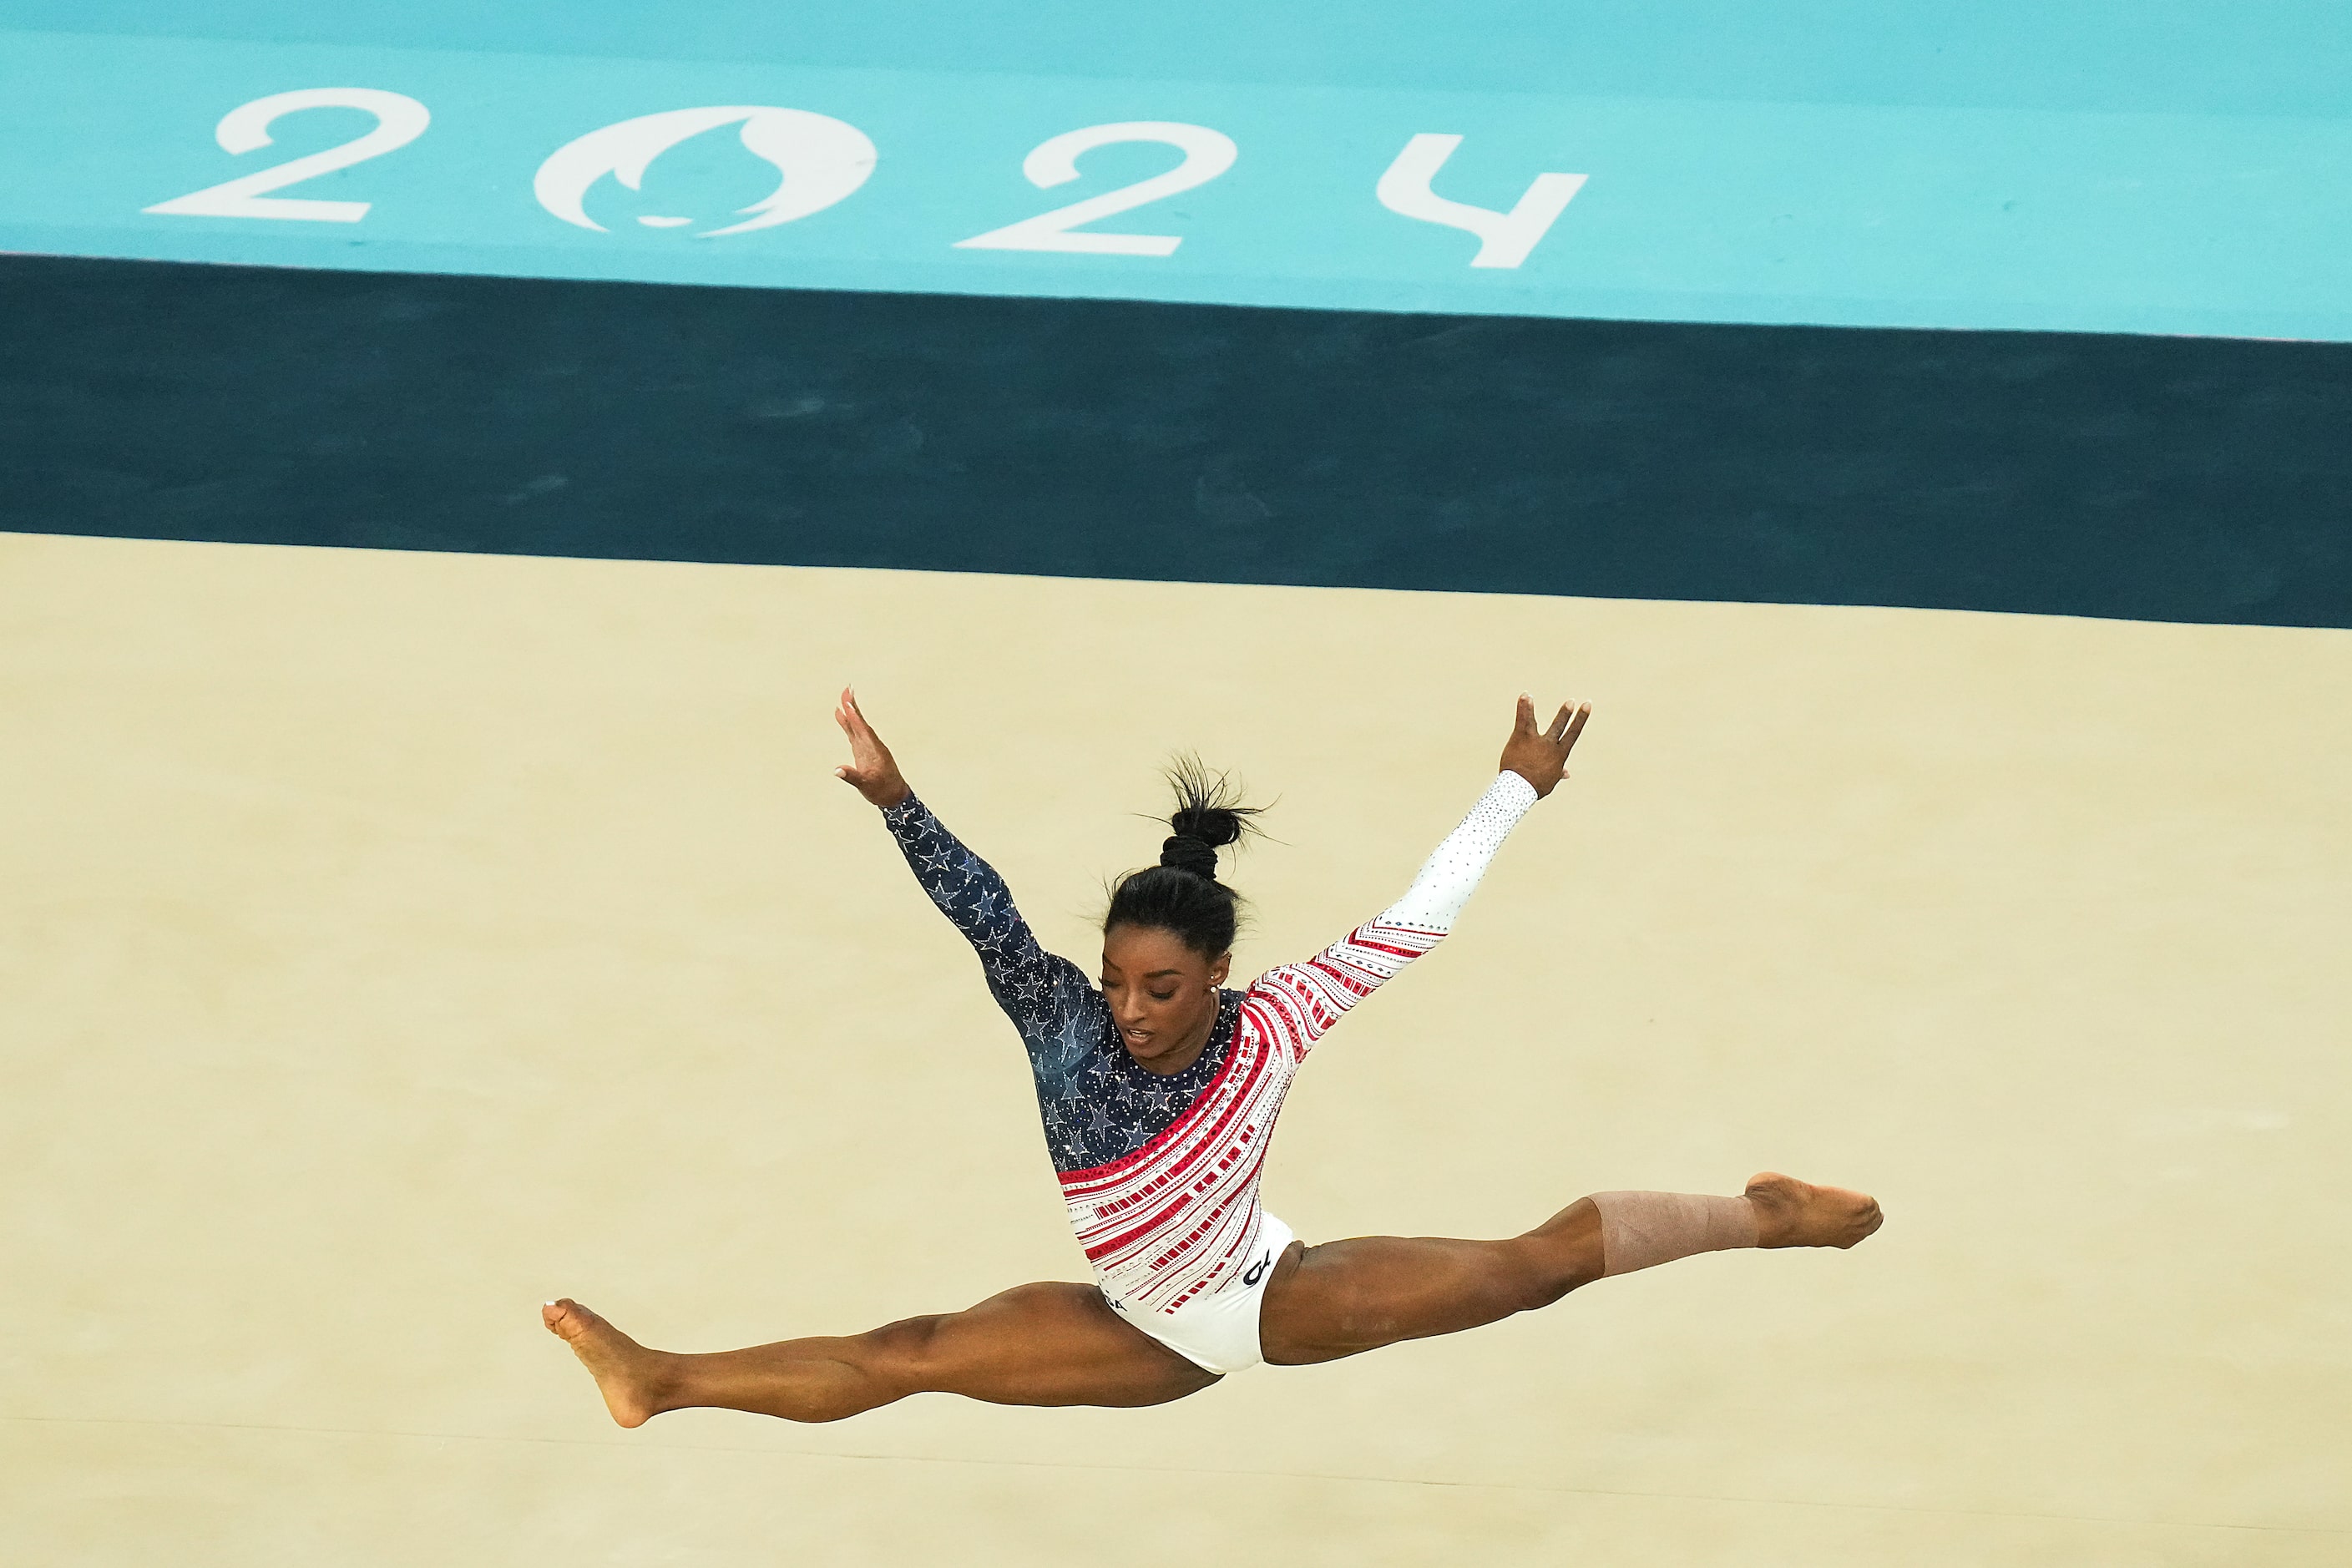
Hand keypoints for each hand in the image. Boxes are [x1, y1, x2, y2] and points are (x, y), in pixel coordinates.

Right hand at [834, 687, 910, 807]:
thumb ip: (853, 777)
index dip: (855, 717)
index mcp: (875, 750)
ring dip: (851, 710)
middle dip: (853, 706)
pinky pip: (854, 733)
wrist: (893, 796)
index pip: (863, 730)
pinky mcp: (863, 750)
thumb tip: (838, 770)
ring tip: (843, 696)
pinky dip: (848, 723)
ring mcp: (868, 746)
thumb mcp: (867, 785)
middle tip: (847, 689)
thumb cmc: (882, 791)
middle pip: (861, 722)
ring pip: (857, 725)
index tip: (848, 703)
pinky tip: (841, 714)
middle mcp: (872, 744)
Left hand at [1499, 694, 1589, 798]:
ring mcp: (1534, 740)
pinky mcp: (1520, 737)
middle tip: (1572, 701)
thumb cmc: (1535, 787)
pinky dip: (1523, 707)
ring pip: (1535, 720)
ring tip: (1531, 697)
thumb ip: (1558, 773)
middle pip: (1560, 726)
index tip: (1587, 705)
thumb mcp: (1550, 780)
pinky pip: (1522, 719)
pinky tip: (1525, 695)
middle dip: (1566, 713)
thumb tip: (1566, 773)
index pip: (1573, 733)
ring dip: (1532, 707)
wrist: (1520, 790)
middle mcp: (1549, 745)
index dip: (1581, 718)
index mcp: (1559, 754)